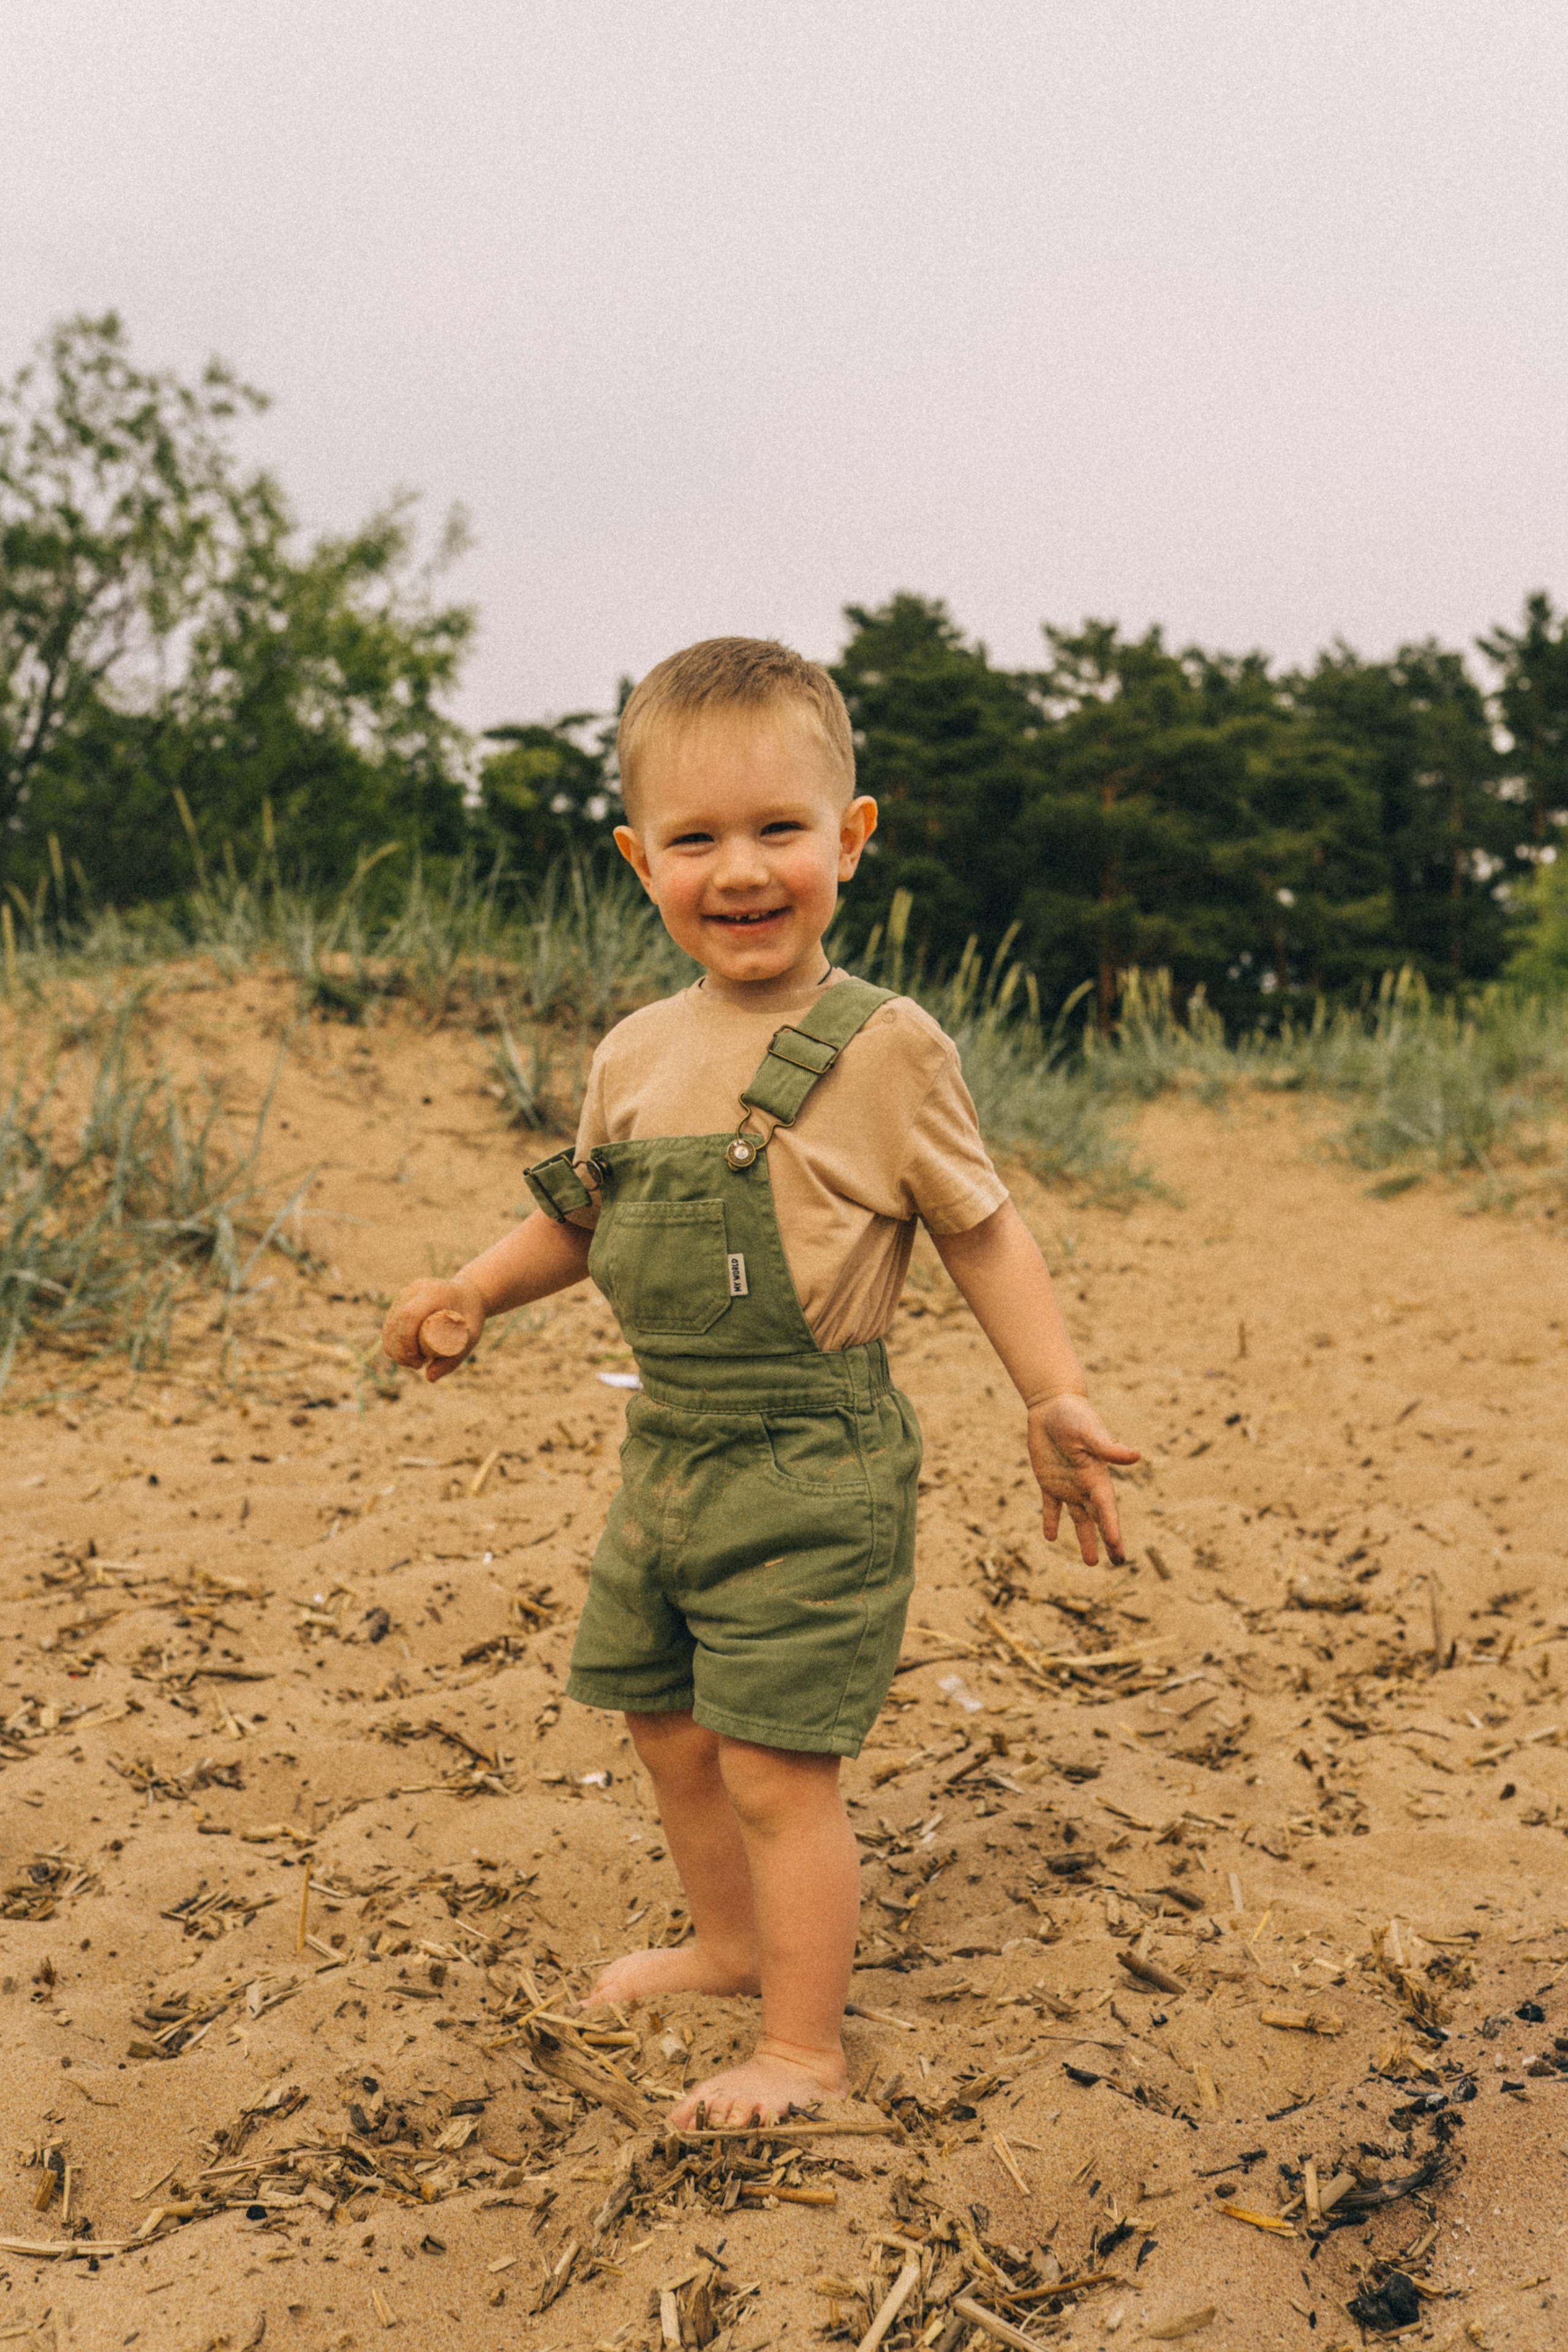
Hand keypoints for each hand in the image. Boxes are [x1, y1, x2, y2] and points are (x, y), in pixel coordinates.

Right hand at [381, 1277, 485, 1383]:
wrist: (468, 1293)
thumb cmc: (472, 1315)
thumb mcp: (471, 1336)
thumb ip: (453, 1358)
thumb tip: (429, 1378)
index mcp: (433, 1292)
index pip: (409, 1315)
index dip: (407, 1341)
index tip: (418, 1360)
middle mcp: (415, 1290)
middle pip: (395, 1323)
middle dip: (400, 1351)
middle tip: (417, 1365)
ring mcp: (405, 1294)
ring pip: (388, 1326)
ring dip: (395, 1349)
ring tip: (414, 1361)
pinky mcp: (400, 1301)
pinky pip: (389, 1325)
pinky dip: (392, 1343)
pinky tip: (404, 1354)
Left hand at [1027, 1393, 1140, 1565]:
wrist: (1053, 1404)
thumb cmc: (1075, 1416)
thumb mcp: (1091, 1431)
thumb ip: (1109, 1447)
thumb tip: (1136, 1456)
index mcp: (1097, 1476)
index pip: (1107, 1509)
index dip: (1112, 1529)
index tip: (1118, 1550)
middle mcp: (1085, 1485)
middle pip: (1099, 1519)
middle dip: (1108, 1541)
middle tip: (1118, 1562)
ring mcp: (1067, 1485)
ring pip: (1078, 1518)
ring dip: (1085, 1539)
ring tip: (1091, 1562)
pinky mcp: (1048, 1480)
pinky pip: (1051, 1506)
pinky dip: (1051, 1520)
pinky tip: (1050, 1537)